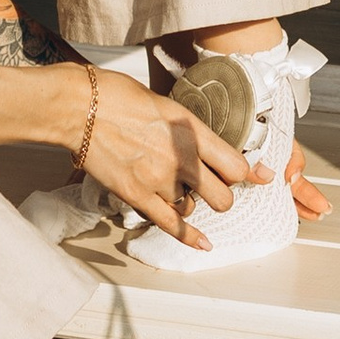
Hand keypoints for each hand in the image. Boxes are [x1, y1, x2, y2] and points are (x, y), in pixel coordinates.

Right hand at [68, 67, 252, 250]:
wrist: (79, 106)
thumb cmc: (116, 96)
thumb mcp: (165, 104)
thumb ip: (189, 130)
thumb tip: (205, 145)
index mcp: (191, 130)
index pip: (236, 165)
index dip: (249, 174)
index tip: (260, 177)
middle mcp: (182, 158)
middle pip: (223, 196)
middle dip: (222, 195)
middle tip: (214, 188)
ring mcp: (160, 180)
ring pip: (193, 209)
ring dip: (189, 203)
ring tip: (173, 188)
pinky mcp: (138, 196)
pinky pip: (172, 225)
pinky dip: (189, 237)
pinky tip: (203, 243)